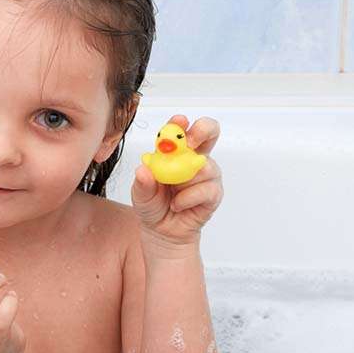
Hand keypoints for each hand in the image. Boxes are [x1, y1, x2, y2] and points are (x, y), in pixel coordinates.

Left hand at [131, 115, 223, 249]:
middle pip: (209, 131)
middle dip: (202, 131)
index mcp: (174, 151)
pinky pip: (206, 189)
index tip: (178, 122)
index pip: (181, 129)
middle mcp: (194, 157)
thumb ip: (142, 181)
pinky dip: (187, 198)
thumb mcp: (140, 193)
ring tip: (172, 194)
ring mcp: (207, 174)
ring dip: (185, 181)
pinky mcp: (213, 193)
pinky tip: (177, 204)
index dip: (180, 123)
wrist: (161, 231)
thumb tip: (143, 169)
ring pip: (204, 166)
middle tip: (190, 143)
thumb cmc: (152, 204)